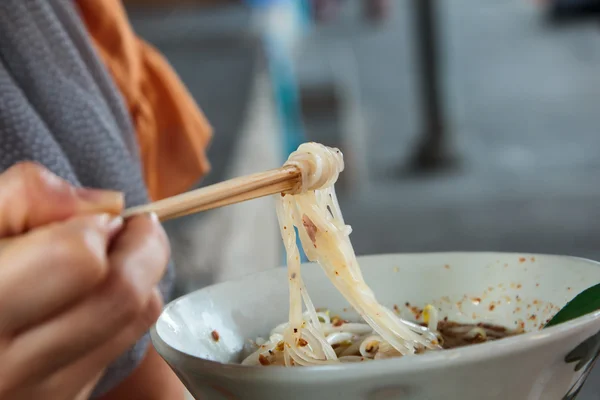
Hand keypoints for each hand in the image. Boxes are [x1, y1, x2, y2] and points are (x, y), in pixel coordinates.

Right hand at [0, 163, 170, 399]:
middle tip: (138, 224)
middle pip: (121, 296)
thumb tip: (106, 204)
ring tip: (115, 257)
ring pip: (134, 323)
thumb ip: (26, 196)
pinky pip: (117, 349)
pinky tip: (86, 302)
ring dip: (142, 280)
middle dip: (146, 247)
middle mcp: (7, 370)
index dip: (95, 225)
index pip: (77, 260)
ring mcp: (37, 398)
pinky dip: (120, 316)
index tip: (96, 215)